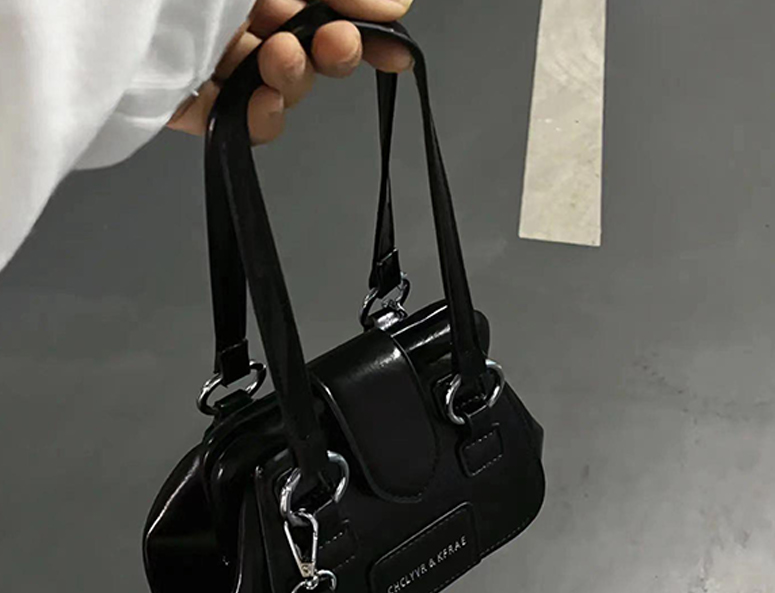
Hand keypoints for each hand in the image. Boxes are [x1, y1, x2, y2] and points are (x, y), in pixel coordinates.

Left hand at [168, 0, 413, 142]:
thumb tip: (397, 1)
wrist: (102, 12)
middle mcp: (230, 12)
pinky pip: (235, 123)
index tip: (393, 40)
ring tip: (276, 61)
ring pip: (276, 86)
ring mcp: (207, 56)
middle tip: (333, 43)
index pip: (321, 4)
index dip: (363, 23)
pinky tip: (260, 107)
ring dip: (291, 80)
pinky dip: (257, 122)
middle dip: (330, 50)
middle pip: (306, 47)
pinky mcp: (181, 100)